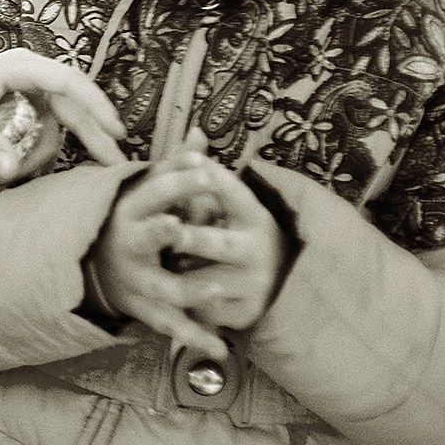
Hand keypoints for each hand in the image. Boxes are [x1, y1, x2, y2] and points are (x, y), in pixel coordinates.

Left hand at [0, 49, 126, 175]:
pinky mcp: (25, 120)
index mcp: (20, 67)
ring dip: (27, 165)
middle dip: (93, 139)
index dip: (95, 104)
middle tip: (117, 165)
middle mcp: (32, 81)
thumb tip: (10, 169)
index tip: (115, 129)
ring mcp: (31, 102)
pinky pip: (34, 146)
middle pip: (73, 111)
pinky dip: (17, 166)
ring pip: (50, 138)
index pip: (67, 81)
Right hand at [86, 156, 284, 360]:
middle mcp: (130, 246)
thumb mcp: (145, 191)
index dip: (177, 179)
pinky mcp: (146, 308)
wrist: (93, 267)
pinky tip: (221, 347)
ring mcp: (137, 280)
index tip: (204, 166)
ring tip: (214, 287)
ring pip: (162, 286)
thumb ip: (174, 165)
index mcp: (130, 212)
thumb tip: (201, 130)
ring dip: (187, 288)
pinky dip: (196, 336)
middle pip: (147, 238)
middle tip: (182, 226)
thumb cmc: (132, 221)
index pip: (152, 191)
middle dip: (164, 233)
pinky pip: (172, 324)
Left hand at [155, 153, 287, 334]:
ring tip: (162, 266)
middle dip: (186, 237)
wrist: (282, 282)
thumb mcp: (234, 203)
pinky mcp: (244, 313)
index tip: (190, 170)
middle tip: (163, 229)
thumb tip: (193, 131)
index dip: (209, 181)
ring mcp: (254, 284)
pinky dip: (186, 303)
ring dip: (177, 274)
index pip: (232, 193)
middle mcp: (258, 249)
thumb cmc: (242, 233)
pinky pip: (203, 309)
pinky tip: (176, 297)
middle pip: (213, 241)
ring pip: (200, 279)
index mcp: (255, 216)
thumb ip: (208, 172)